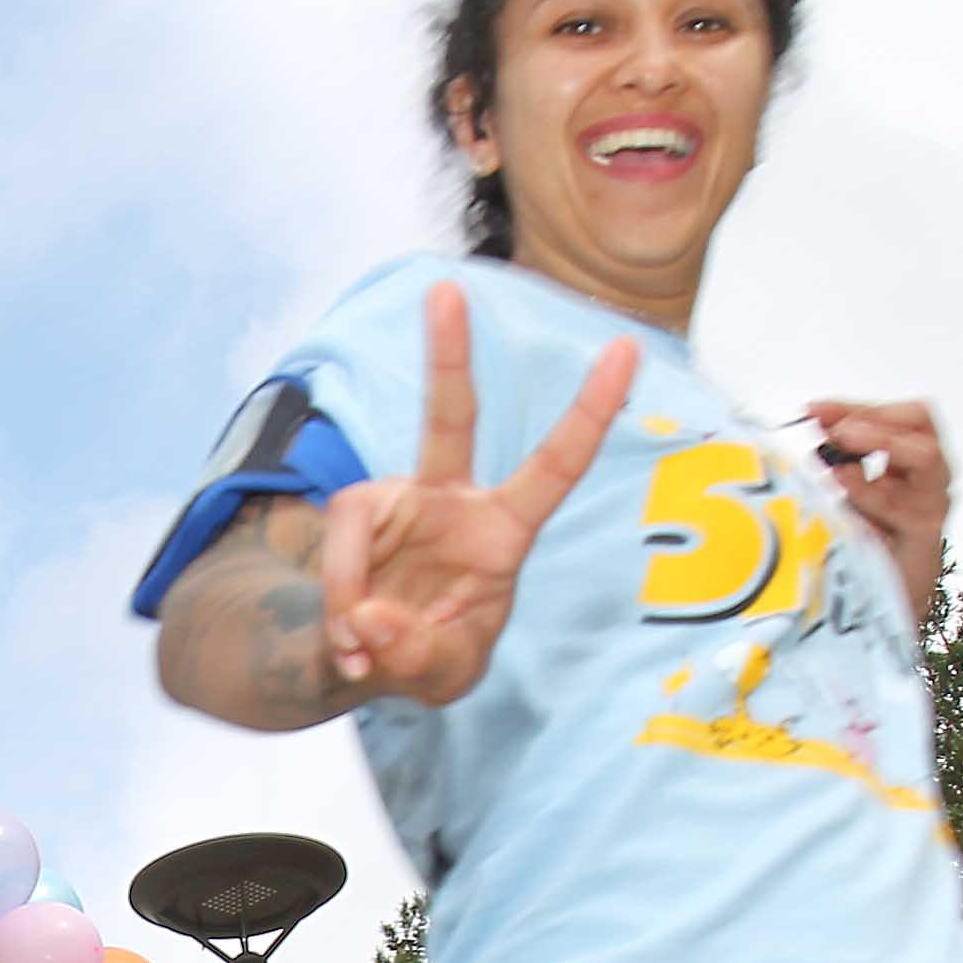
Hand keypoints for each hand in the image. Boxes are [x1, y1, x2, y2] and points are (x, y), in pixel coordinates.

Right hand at [315, 281, 635, 706]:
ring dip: (352, 593)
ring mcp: (395, 504)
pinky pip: (335, 556)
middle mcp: (449, 501)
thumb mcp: (443, 673)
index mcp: (504, 530)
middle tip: (443, 289)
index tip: (626, 347)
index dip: (592, 410)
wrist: (366, 662)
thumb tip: (369, 617)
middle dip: (448, 353)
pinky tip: (350, 645)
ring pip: (360, 520)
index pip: (556, 463)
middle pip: (450, 416)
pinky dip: (338, 608)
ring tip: (362, 649)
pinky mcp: (351, 519)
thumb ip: (418, 650)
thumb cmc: (430, 655)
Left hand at [805, 396, 950, 621]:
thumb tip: (813, 417)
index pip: (896, 414)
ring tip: (838, 455)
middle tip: (832, 430)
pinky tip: (843, 486)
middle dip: (872, 419)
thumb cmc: (865, 545)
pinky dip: (874, 493)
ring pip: (924, 456)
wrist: (882, 607)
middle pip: (921, 423)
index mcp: (912, 460)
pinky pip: (908, 508)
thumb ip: (838, 456)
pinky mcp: (926, 540)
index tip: (813, 410)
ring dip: (878, 446)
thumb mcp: (847, 492)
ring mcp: (933, 507)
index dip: (856, 406)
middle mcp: (930, 478)